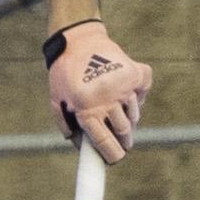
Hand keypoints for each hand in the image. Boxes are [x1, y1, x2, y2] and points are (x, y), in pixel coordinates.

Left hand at [47, 21, 151, 162]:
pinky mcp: (136, 72)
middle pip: (123, 130)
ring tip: (117, 110)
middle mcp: (107, 98)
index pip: (104, 140)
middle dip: (124, 140)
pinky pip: (143, 92)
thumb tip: (83, 148)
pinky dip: (138, 95)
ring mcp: (124, 85)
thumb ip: (67, 126)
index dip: (112, 154)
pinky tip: (127, 92)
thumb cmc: (64, 73)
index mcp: (86, 107)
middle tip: (123, 142)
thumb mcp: (56, 100)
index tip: (116, 159)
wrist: (78, 39)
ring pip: (133, 113)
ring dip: (128, 117)